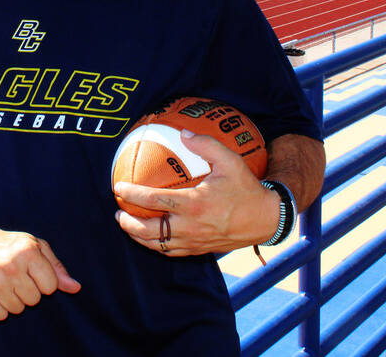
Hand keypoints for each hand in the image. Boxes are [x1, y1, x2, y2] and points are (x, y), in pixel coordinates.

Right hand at [0, 227, 80, 320]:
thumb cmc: (9, 246)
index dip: (43, 281)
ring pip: (17, 309)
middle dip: (27, 290)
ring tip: (3, 282)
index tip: (31, 271)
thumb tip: (75, 288)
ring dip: (13, 299)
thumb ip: (56, 268)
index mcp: (27, 252)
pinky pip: (0, 316)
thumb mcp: (35, 246)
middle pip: (34, 300)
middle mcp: (9, 267)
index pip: (50, 287)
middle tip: (14, 276)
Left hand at [114, 128, 279, 255]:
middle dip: (128, 223)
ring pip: (157, 246)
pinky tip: (151, 236)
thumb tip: (183, 133)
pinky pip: (171, 252)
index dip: (132, 195)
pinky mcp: (200, 250)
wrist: (266, 219)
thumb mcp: (230, 161)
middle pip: (149, 231)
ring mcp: (194, 241)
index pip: (154, 200)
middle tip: (118, 212)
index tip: (118, 187)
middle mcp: (191, 226)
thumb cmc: (247, 189)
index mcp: (194, 204)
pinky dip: (156, 245)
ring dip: (138, 237)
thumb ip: (205, 145)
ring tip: (128, 225)